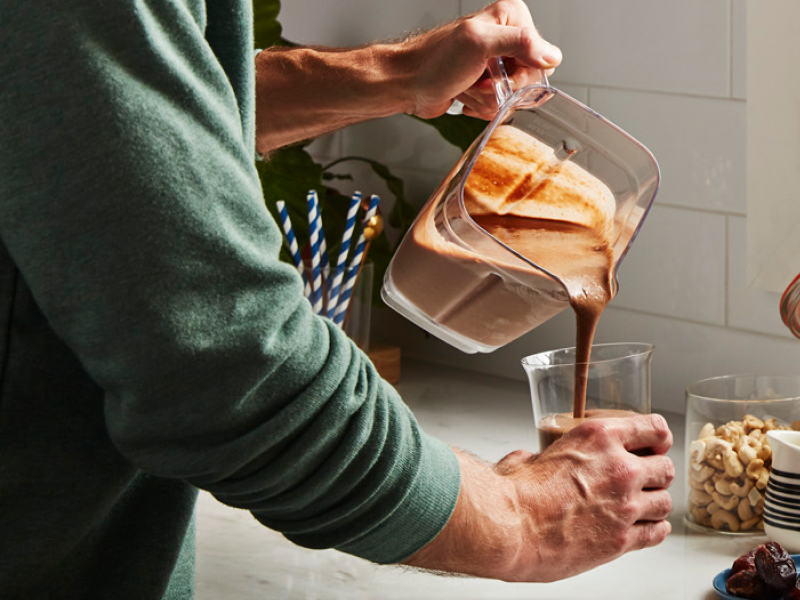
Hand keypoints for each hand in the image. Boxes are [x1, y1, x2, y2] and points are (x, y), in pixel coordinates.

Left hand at [398, 0, 562, 119]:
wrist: (407, 83)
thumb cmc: (434, 62)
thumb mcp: (479, 44)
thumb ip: (520, 43)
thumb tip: (552, 55)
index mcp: (511, 18)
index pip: (544, 57)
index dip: (523, 74)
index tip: (499, 74)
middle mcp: (506, 37)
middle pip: (531, 79)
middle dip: (502, 89)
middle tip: (479, 81)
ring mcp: (496, 62)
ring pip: (514, 95)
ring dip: (488, 99)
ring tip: (467, 87)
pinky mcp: (486, 82)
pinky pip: (499, 104)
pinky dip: (481, 106)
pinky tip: (465, 96)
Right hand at [402, 414, 673, 581]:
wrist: (509, 527)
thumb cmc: (514, 492)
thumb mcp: (530, 456)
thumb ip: (542, 456)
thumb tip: (533, 461)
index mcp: (599, 437)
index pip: (655, 428)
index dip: (657, 438)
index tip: (655, 444)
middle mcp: (620, 468)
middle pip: (665, 467)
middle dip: (655, 472)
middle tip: (644, 478)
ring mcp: (625, 505)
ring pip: (665, 501)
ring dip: (654, 502)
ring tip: (640, 506)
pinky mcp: (622, 539)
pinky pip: (657, 532)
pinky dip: (653, 529)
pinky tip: (642, 527)